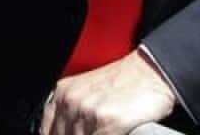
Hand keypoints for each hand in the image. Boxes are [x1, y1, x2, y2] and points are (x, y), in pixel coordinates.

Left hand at [40, 50, 175, 134]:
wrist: (151, 71)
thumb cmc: (125, 82)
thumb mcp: (88, 93)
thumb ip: (73, 113)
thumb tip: (67, 131)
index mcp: (62, 94)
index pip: (48, 130)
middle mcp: (71, 102)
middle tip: (94, 133)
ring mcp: (88, 112)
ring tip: (104, 132)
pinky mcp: (109, 121)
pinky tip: (114, 134)